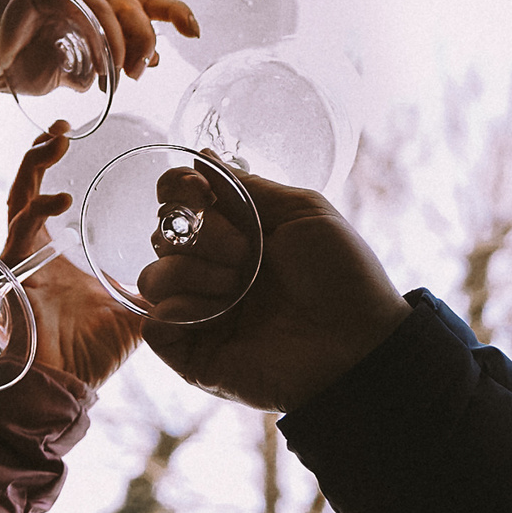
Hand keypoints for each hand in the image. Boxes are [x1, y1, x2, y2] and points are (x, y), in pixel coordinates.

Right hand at [0, 0, 198, 95]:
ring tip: (114, 78)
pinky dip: (94, 41)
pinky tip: (91, 66)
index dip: (173, 11)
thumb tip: (147, 63)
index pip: (141, 0)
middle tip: (137, 74)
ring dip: (120, 49)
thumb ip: (106, 60)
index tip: (196, 30)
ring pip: (113, 9)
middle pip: (134, 6)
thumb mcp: (73, 67)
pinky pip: (85, 11)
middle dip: (144, 43)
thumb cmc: (15, 64)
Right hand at [2, 126, 147, 388]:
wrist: (59, 390)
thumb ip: (158, 291)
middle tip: (65, 126)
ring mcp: (19, 259)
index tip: (87, 141)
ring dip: (35, 165)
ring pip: (19, 198)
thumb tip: (192, 270)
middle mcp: (34, 251)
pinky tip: (60, 196)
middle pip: (31, 187)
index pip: (52, 198)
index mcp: (58, 255)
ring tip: (57, 139)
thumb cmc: (89, 357)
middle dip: (42, 152)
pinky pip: (18, 229)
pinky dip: (38, 207)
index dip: (62, 168)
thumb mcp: (136, 314)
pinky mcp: (11, 273)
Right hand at [136, 166, 408, 411]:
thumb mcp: (302, 212)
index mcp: (236, 236)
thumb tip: (201, 156)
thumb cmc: (343, 276)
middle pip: (161, 235)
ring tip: (236, 286)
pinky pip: (154, 324)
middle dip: (199, 234)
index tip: (198, 190)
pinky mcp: (194, 355)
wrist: (358, 342)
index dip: (177, 189)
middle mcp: (213, 272)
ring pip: (152, 279)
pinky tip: (217, 312)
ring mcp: (202, 314)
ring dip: (191, 273)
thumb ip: (247, 187)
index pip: (178, 203)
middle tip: (244, 253)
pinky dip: (178, 311)